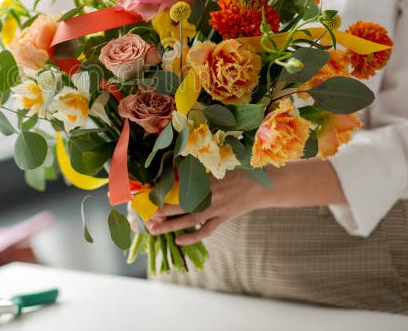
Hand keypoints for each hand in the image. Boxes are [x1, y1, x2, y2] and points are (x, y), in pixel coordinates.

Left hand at [144, 169, 268, 244]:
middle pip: (179, 204)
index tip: (146, 194)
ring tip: (154, 230)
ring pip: (188, 219)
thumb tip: (174, 171)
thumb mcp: (216, 167)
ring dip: (170, 225)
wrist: (262, 184)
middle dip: (160, 211)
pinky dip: (192, 237)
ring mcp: (216, 208)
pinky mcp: (223, 218)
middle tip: (145, 216)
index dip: (161, 192)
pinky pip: (206, 230)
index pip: (177, 186)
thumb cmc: (238, 171)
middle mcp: (208, 194)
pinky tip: (179, 241)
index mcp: (204, 179)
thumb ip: (197, 171)